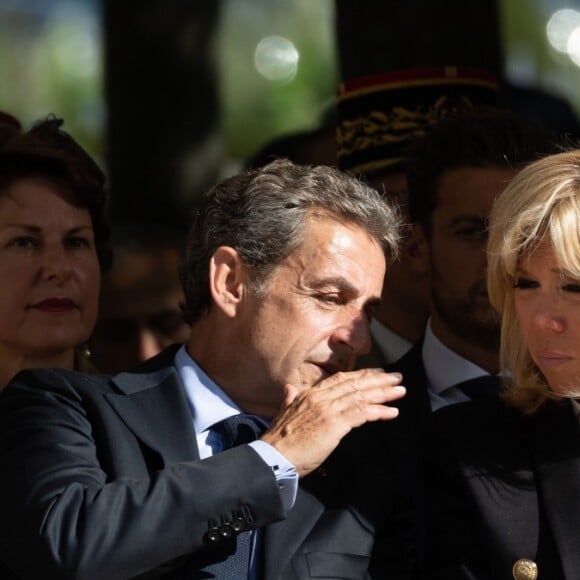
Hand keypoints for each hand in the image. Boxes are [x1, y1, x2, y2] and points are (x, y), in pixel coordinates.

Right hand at [260, 368, 404, 477]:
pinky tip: (392, 412)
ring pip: (361, 395)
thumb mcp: (284, 413)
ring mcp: (328, 409)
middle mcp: (320, 397)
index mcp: (309, 394)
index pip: (340, 379)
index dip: (361, 375)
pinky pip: (362, 413)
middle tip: (397, 378)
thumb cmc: (279, 442)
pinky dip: (379, 411)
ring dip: (384, 393)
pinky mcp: (334, 423)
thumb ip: (290, 399)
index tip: (377, 374)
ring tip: (400, 391)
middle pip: (355, 384)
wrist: (272, 457)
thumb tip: (289, 389)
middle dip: (378, 380)